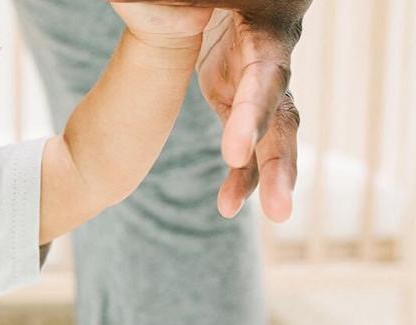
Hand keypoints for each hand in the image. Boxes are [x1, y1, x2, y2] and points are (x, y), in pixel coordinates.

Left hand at [113, 0, 311, 220]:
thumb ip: (165, 7)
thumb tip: (137, 5)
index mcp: (263, 23)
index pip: (263, 69)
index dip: (253, 110)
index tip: (234, 152)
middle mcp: (270, 53)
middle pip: (279, 107)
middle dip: (279, 158)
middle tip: (278, 206)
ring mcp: (257, 78)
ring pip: (277, 132)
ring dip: (275, 175)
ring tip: (278, 214)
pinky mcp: (241, 95)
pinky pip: (251, 142)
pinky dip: (243, 175)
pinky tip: (228, 206)